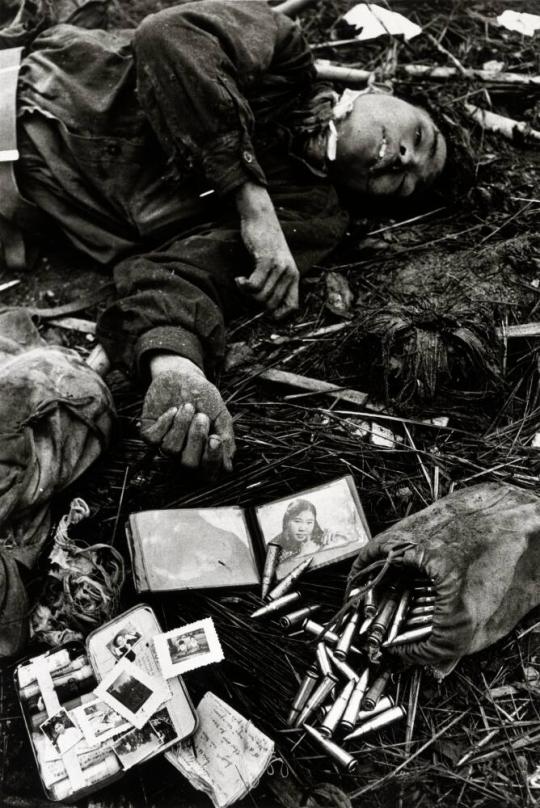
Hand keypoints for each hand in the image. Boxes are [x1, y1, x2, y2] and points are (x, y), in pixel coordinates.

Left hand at [140, 355, 235, 474]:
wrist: (183, 376)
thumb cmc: (204, 397)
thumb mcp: (221, 415)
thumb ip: (226, 438)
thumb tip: (228, 466)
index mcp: (204, 453)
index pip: (208, 474)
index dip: (211, 460)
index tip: (215, 438)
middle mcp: (184, 454)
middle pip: (189, 464)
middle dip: (196, 438)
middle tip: (201, 416)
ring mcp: (166, 446)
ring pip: (171, 450)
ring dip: (181, 425)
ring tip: (187, 407)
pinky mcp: (149, 435)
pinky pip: (154, 439)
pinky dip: (165, 422)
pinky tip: (173, 410)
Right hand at [235, 182, 298, 319]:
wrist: (261, 217)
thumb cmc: (265, 242)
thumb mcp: (276, 263)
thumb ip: (275, 282)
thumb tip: (266, 307)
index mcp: (294, 276)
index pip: (292, 307)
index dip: (278, 315)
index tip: (263, 312)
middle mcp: (289, 273)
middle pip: (271, 305)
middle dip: (255, 302)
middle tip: (248, 290)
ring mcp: (279, 267)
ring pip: (261, 296)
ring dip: (247, 293)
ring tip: (243, 282)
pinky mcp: (266, 260)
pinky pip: (253, 285)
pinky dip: (243, 285)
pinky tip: (239, 278)